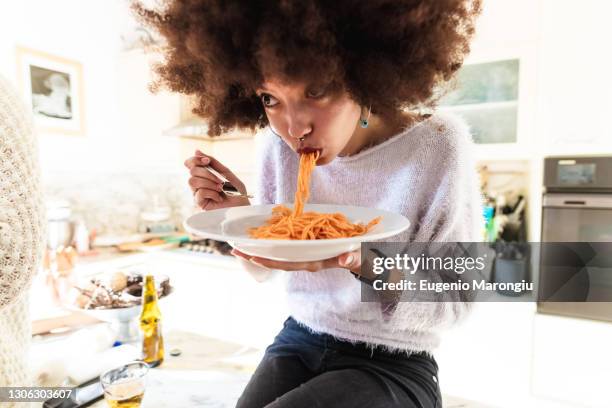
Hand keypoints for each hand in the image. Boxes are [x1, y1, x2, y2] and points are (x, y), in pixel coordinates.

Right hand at [184, 150, 249, 209]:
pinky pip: (199, 193)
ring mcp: (197, 193)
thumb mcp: (226, 173)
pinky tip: (219, 198)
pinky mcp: (199, 203)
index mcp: (203, 174)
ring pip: (193, 181)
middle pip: (192, 171)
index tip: (208, 161)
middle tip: (220, 180)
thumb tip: (196, 150)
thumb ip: (213, 162)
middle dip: (208, 173)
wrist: (242, 206)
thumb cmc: (235, 191)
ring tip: (220, 188)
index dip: (196, 160)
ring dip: (210, 183)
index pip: (190, 163)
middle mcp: (198, 183)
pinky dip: (212, 193)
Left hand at [230, 248, 361, 272]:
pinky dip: (271, 242)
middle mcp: (306, 260)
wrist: (363, 259)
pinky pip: (285, 247)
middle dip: (256, 256)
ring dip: (259, 250)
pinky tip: (258, 236)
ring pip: (278, 254)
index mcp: (315, 262)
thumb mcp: (360, 258)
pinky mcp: (306, 247)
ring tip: (239, 245)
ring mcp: (305, 254)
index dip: (271, 261)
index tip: (253, 256)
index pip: (289, 264)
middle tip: (234, 250)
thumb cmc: (360, 258)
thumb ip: (354, 259)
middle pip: (277, 260)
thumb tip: (345, 259)